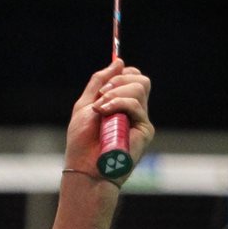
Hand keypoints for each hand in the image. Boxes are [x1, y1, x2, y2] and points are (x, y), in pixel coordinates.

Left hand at [64, 59, 153, 182]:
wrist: (84, 166)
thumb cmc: (82, 141)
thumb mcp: (85, 105)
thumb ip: (99, 82)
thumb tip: (118, 61)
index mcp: (120, 104)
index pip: (132, 78)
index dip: (121, 74)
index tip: (104, 84)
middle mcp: (133, 111)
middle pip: (140, 80)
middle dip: (118, 80)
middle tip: (101, 95)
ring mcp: (140, 119)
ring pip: (139, 87)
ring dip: (115, 93)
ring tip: (100, 109)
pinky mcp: (145, 129)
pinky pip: (135, 104)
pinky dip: (118, 103)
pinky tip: (104, 113)